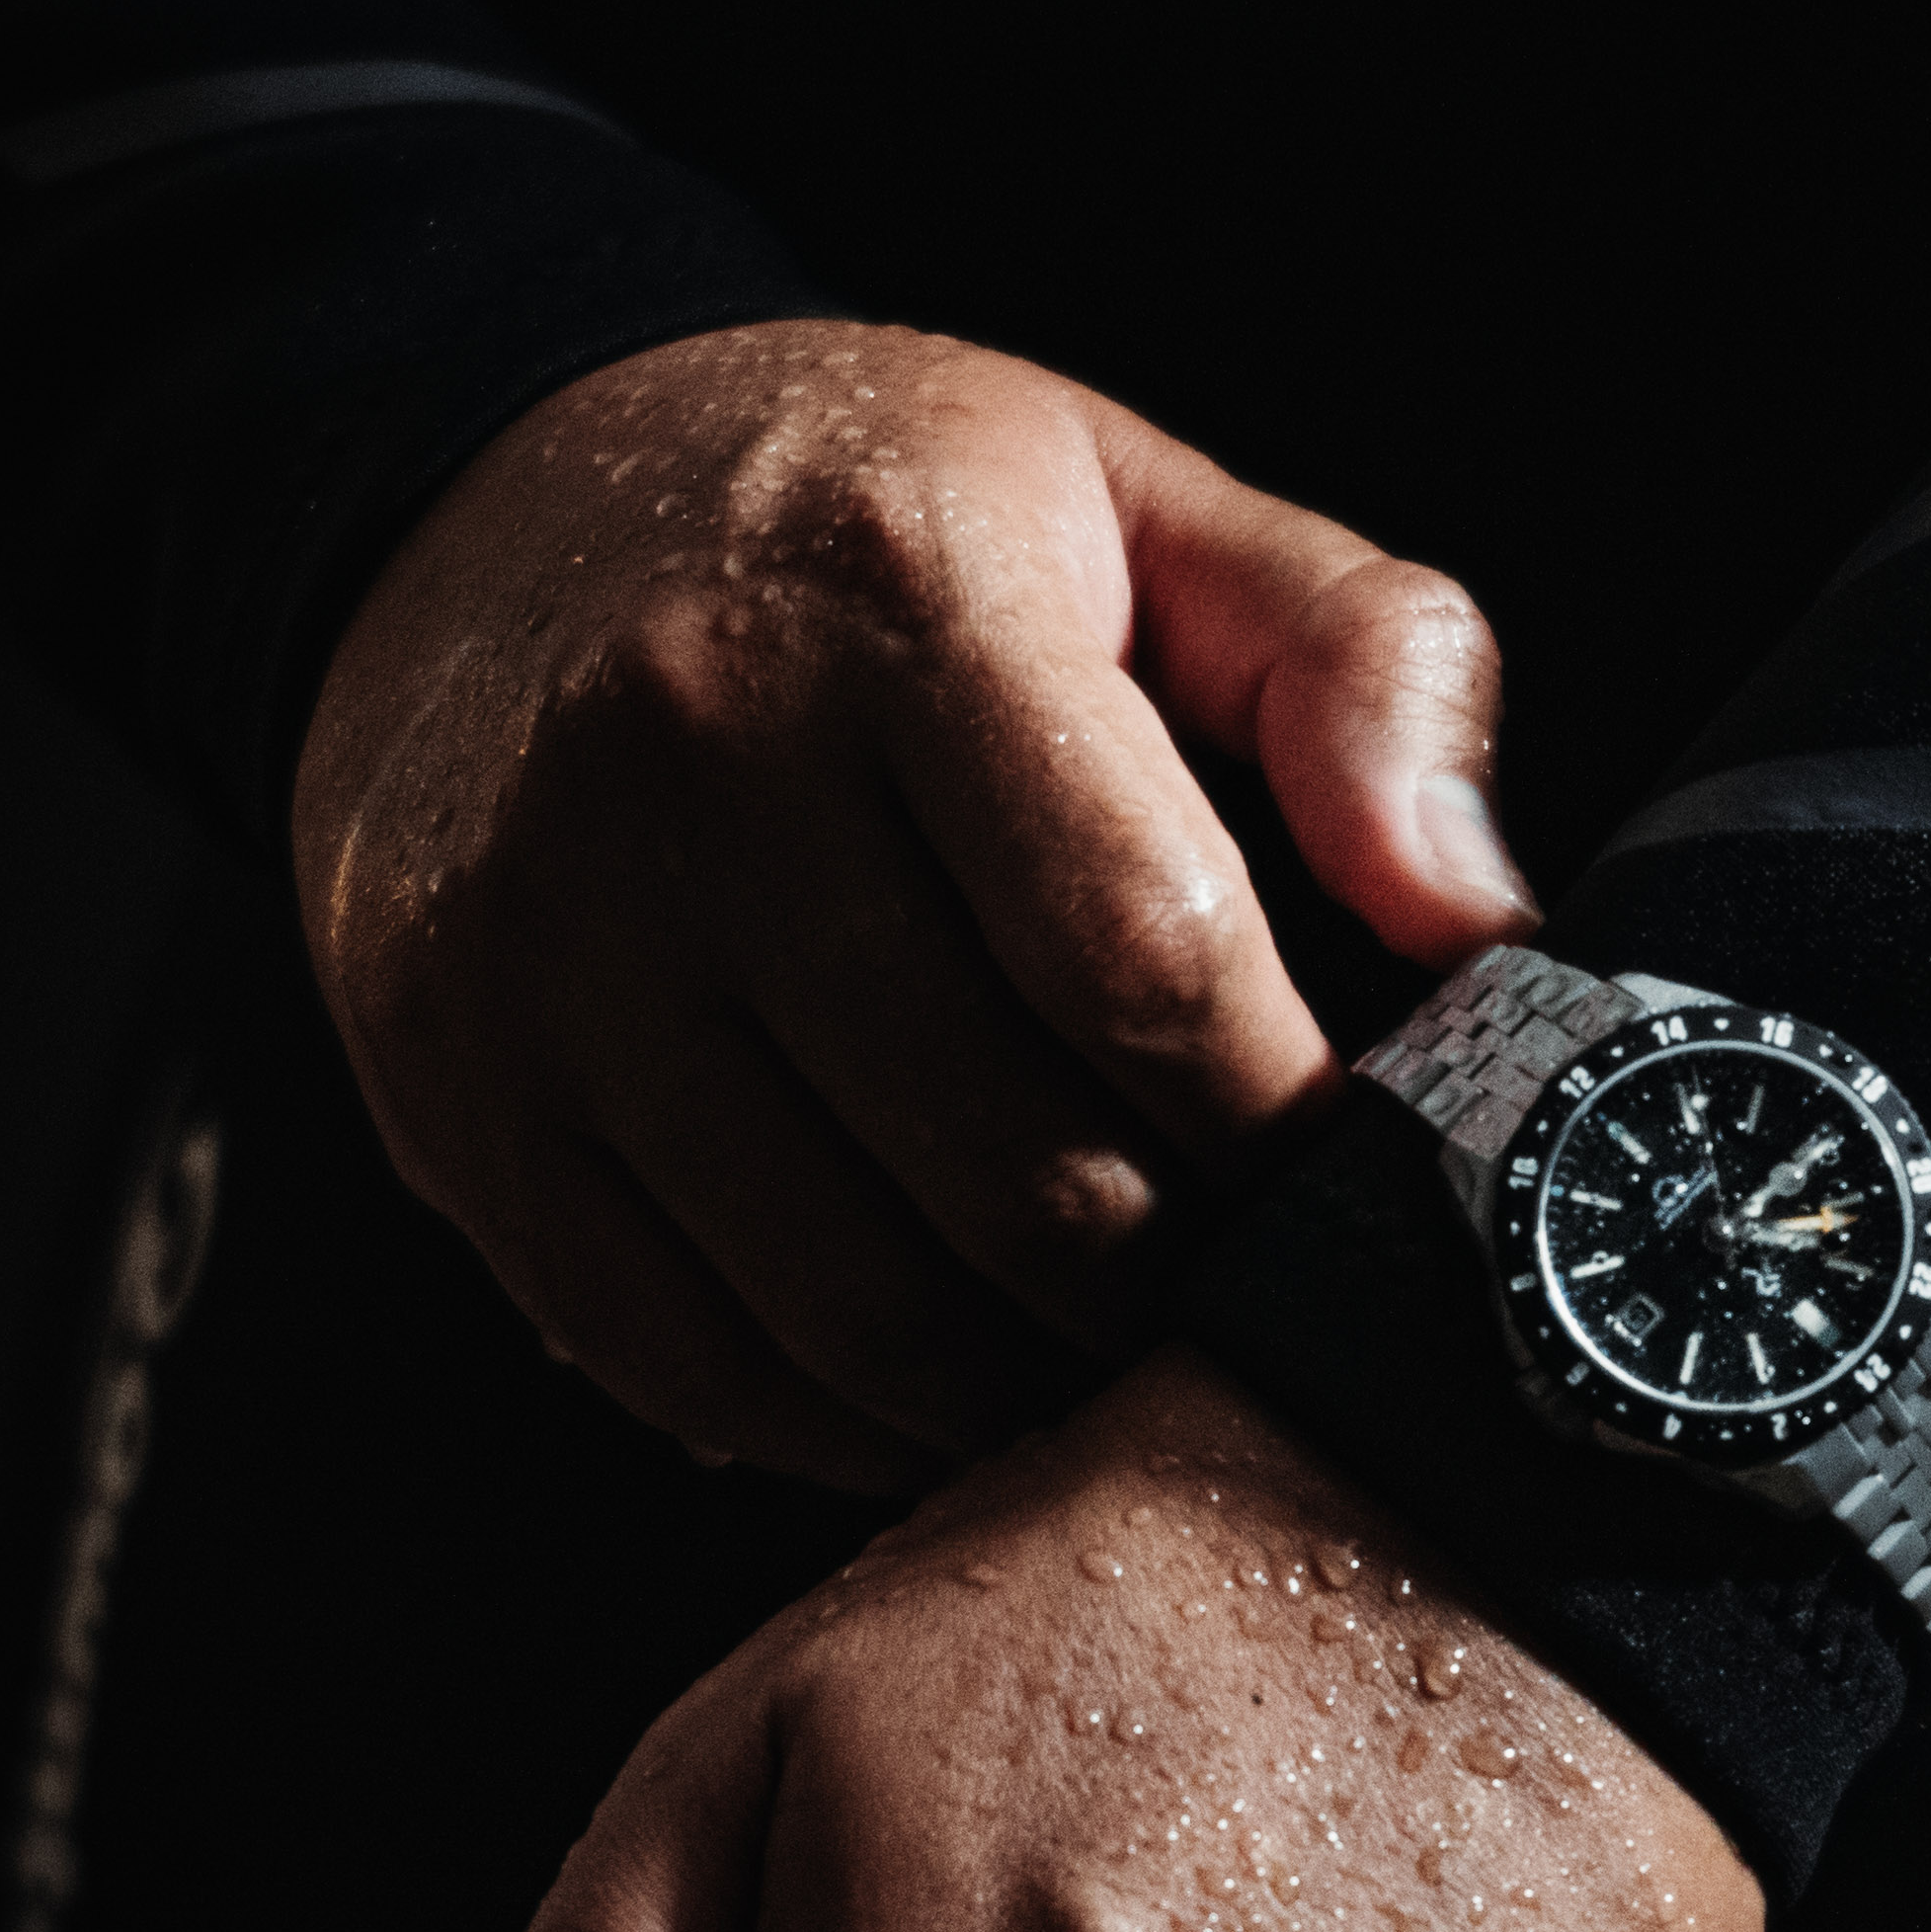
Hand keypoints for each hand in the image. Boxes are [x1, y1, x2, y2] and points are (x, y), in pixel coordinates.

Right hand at [291, 321, 1536, 1491]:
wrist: (483, 510)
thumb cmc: (874, 533)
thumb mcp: (1141, 506)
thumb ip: (1361, 670)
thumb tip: (1478, 921)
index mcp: (898, 599)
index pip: (1144, 953)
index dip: (1285, 1118)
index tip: (1357, 1168)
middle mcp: (688, 763)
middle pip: (1012, 1168)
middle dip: (1177, 1281)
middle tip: (1255, 1294)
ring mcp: (545, 945)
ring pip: (856, 1304)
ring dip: (1027, 1389)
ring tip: (1119, 1354)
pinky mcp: (452, 1083)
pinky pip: (688, 1351)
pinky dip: (846, 1425)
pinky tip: (943, 1382)